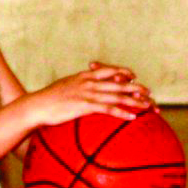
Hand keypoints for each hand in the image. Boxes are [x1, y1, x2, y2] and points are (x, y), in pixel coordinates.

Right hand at [27, 62, 155, 125]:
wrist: (37, 105)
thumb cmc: (47, 99)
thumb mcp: (63, 87)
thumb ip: (75, 85)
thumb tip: (79, 89)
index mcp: (84, 76)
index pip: (109, 70)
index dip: (124, 72)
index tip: (133, 77)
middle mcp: (89, 82)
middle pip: (119, 83)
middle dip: (137, 88)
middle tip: (149, 94)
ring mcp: (88, 93)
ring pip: (118, 96)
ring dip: (135, 101)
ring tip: (148, 106)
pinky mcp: (85, 105)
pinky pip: (108, 109)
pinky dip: (122, 113)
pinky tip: (132, 118)